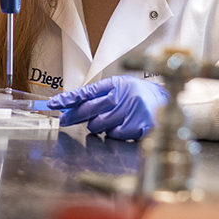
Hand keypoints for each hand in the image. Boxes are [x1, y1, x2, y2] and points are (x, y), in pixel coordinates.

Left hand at [48, 75, 168, 140]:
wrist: (166, 102)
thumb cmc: (138, 95)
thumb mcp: (120, 88)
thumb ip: (99, 96)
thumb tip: (73, 107)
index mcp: (115, 84)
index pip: (86, 91)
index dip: (68, 98)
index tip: (52, 104)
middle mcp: (122, 96)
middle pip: (89, 110)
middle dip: (73, 116)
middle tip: (64, 121)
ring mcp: (130, 111)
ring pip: (99, 125)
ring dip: (98, 126)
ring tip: (109, 120)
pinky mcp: (138, 126)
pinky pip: (114, 135)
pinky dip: (114, 133)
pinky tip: (123, 126)